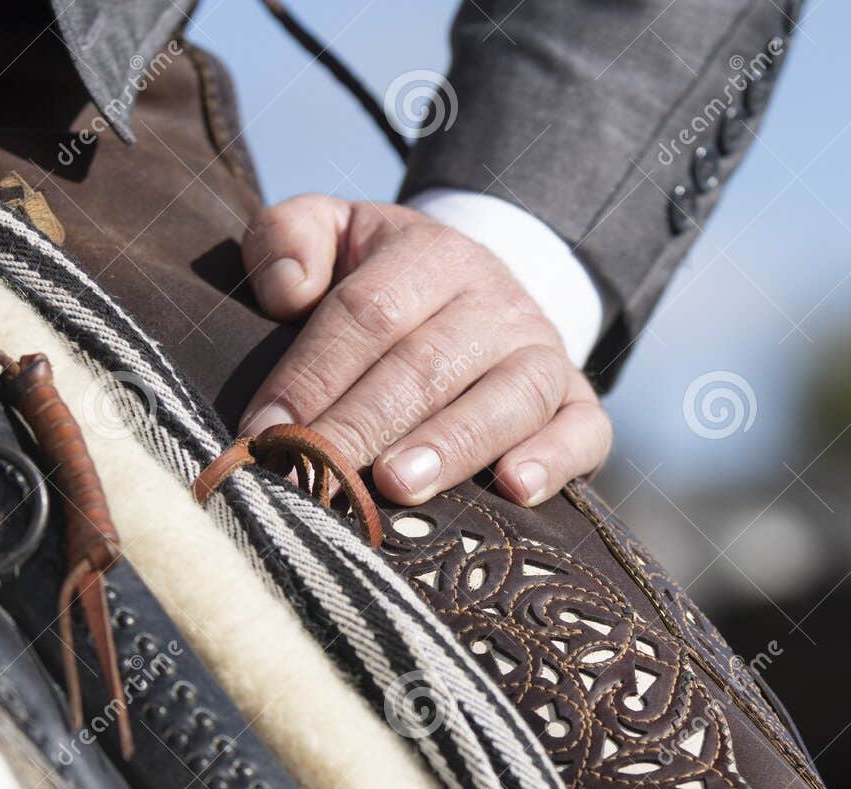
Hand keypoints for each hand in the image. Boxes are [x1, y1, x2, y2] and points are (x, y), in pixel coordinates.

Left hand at [238, 195, 611, 506]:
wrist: (485, 296)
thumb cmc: (386, 285)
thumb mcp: (334, 235)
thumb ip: (288, 238)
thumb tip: (286, 292)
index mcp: (431, 254)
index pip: (367, 312)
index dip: (314, 371)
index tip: (268, 427)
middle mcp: (497, 301)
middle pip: (427, 364)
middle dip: (366, 423)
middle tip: (320, 472)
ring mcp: (544, 353)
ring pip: (506, 397)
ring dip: (451, 445)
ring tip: (398, 485)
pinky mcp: (580, 405)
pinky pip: (582, 430)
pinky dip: (553, 460)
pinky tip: (515, 491)